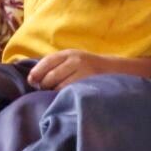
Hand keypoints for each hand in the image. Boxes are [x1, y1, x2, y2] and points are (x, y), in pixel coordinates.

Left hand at [27, 50, 150, 88]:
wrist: (118, 71)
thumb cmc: (91, 69)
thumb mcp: (75, 61)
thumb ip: (56, 66)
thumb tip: (33, 79)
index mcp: (70, 54)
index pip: (46, 62)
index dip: (36, 73)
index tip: (32, 82)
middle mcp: (76, 60)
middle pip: (49, 77)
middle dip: (45, 86)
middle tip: (48, 91)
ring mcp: (84, 72)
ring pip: (58, 87)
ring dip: (55, 93)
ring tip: (63, 93)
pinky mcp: (89, 83)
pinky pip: (69, 93)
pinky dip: (65, 97)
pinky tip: (71, 97)